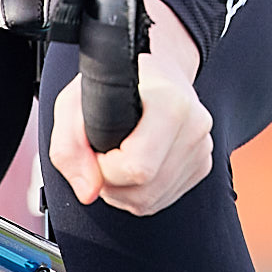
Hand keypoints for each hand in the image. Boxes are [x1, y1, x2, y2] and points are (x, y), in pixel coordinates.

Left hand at [48, 0, 213, 216]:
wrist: (154, 70)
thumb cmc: (114, 82)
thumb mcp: (75, 101)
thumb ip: (68, 147)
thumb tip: (88, 192)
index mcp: (171, 103)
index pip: (136, 167)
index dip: (103, 168)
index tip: (96, 147)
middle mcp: (194, 126)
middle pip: (143, 192)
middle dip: (110, 183)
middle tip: (101, 154)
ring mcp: (202, 148)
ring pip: (151, 202)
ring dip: (122, 191)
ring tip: (115, 158)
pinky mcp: (202, 165)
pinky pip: (162, 200)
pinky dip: (139, 192)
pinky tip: (133, 164)